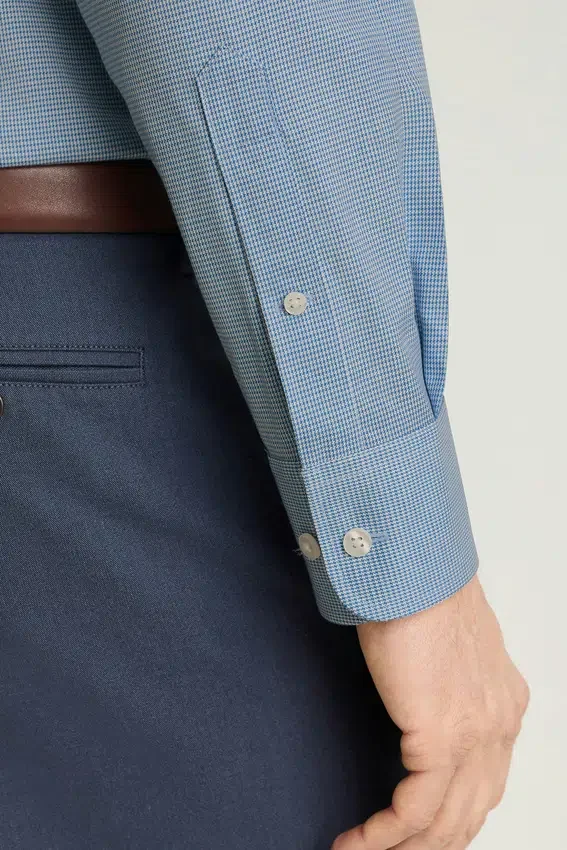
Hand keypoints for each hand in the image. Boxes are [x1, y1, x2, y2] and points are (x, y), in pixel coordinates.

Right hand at [332, 574, 529, 849]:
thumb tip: (414, 692)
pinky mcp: (441, 739)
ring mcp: (476, 736)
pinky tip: (357, 842)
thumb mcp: (443, 642)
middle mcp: (499, 725)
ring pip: (445, 823)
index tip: (414, 832)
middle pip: (470, 812)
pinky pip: (414, 812)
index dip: (451, 817)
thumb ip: (441, 676)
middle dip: (429, 844)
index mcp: (504, 702)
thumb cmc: (417, 589)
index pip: (485, 782)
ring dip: (400, 849)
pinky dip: (383, 836)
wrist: (412, 569)